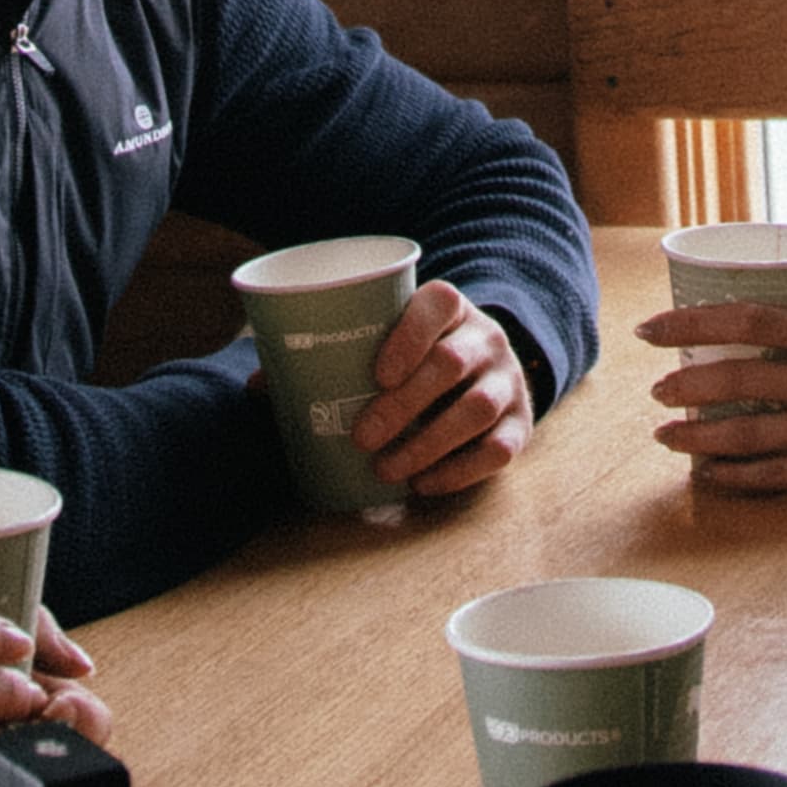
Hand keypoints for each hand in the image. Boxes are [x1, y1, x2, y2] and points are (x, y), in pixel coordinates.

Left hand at [354, 281, 531, 503]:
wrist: (485, 368)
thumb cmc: (419, 355)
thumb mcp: (396, 336)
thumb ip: (345, 352)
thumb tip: (267, 385)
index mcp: (451, 307)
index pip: (438, 303)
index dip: (409, 337)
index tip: (377, 375)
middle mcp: (486, 338)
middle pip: (451, 364)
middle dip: (404, 405)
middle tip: (363, 438)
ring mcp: (508, 380)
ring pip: (477, 409)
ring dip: (427, 445)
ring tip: (386, 469)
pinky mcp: (520, 423)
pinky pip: (498, 449)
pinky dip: (458, 472)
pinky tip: (423, 483)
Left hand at [635, 300, 786, 496]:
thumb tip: (755, 331)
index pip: (747, 319)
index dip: (691, 323)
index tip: (651, 329)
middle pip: (738, 381)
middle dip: (686, 386)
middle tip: (657, 390)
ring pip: (748, 435)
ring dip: (697, 436)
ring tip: (666, 435)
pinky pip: (776, 475)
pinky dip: (735, 477)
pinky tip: (709, 475)